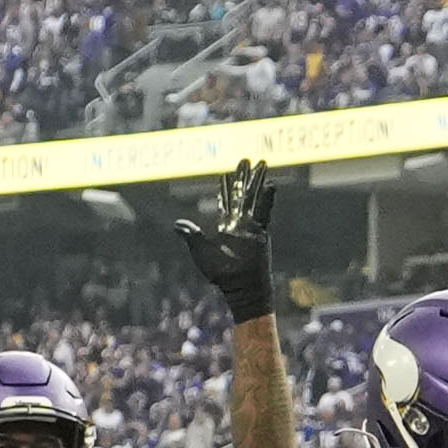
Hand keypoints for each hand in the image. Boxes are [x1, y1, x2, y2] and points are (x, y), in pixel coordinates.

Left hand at [176, 158, 279, 323]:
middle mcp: (240, 223)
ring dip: (257, 180)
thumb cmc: (221, 275)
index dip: (226, 186)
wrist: (240, 288)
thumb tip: (177, 224)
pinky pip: (264, 211)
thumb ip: (191, 236)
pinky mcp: (261, 232)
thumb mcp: (201, 252)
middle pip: (242, 194)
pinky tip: (270, 184)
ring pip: (254, 197)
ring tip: (261, 163)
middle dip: (243, 177)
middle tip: (246, 159)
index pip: (226, 201)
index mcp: (227, 226)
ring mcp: (252, 226)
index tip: (227, 173)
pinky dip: (267, 198)